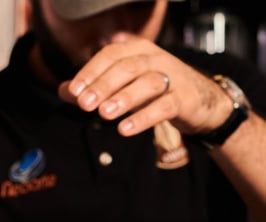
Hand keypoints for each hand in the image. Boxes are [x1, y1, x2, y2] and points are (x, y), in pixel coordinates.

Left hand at [57, 33, 233, 136]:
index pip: (110, 55)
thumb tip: (64, 91)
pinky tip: (125, 129)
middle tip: (84, 104)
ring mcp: (172, 77)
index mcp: (137, 50)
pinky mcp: (184, 98)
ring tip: (104, 114)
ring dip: (124, 98)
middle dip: (103, 85)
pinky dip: (144, 117)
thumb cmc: (156, 91)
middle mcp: (155, 59)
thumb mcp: (124, 85)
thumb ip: (94, 88)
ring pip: (147, 83)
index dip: (90, 72)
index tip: (73, 91)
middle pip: (126, 67)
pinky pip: (164, 106)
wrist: (201, 101)